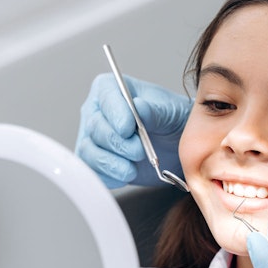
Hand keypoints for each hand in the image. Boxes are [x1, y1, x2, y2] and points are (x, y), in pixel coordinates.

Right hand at [76, 74, 191, 187]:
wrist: (178, 146)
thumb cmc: (172, 120)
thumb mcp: (170, 111)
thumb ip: (154, 110)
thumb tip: (138, 106)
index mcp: (111, 90)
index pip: (105, 97)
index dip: (115, 114)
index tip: (128, 129)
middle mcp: (98, 112)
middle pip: (95, 128)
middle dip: (118, 143)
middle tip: (140, 151)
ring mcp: (94, 138)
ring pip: (89, 152)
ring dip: (112, 164)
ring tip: (133, 168)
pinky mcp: (98, 162)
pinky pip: (94, 172)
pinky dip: (111, 177)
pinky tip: (128, 173)